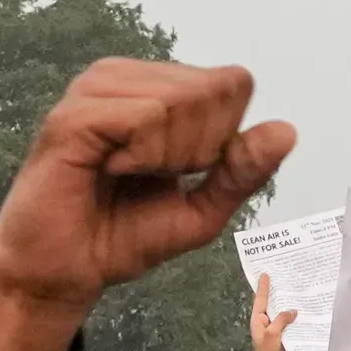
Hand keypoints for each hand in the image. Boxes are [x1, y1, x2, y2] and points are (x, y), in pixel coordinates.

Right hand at [0, 60, 296, 350]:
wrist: (63, 273)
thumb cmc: (120, 236)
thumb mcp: (201, 210)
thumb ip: (242, 171)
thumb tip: (287, 132)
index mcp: (158, 89)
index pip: (233, 83)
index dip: (223, 139)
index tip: (181, 173)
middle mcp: (128, 78)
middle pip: (213, 90)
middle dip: (198, 149)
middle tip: (151, 177)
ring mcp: (97, 90)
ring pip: (180, 99)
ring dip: (169, 154)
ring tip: (127, 174)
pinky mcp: (74, 115)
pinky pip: (145, 117)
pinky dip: (145, 155)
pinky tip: (113, 171)